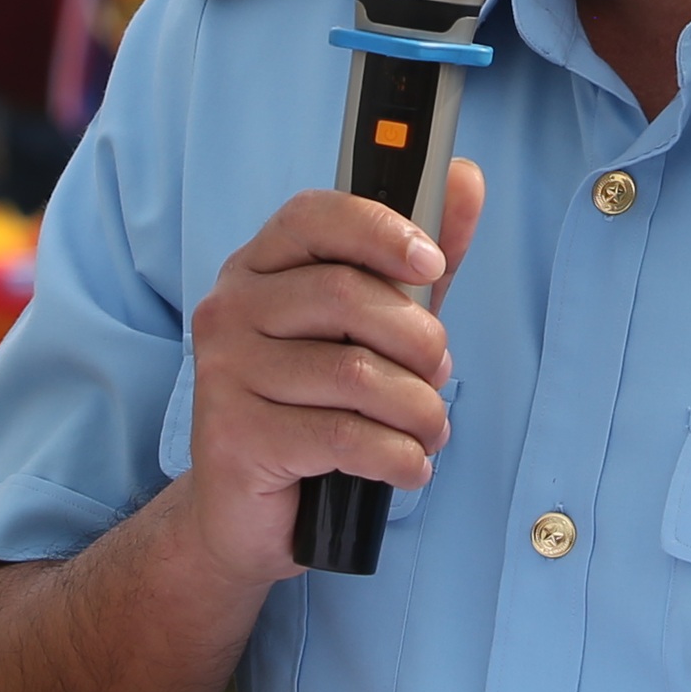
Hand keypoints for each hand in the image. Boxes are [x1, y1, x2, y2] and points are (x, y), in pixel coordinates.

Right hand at [173, 163, 484, 589]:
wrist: (246, 512)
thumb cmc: (314, 407)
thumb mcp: (373, 329)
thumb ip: (415, 263)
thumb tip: (465, 179)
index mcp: (259, 267)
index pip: (315, 217)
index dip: (381, 230)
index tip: (433, 264)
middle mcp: (230, 309)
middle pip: (345, 295)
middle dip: (418, 340)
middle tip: (438, 375)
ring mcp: (225, 373)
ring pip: (354, 374)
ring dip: (418, 409)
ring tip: (427, 430)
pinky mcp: (234, 437)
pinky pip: (342, 437)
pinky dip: (396, 456)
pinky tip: (405, 465)